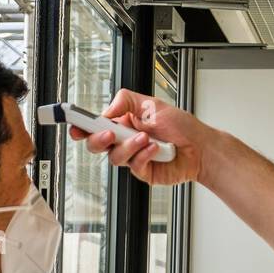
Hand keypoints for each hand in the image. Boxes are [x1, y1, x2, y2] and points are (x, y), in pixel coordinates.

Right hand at [69, 88, 210, 186]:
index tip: (72, 122)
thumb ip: (126, 101)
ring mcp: (133, 157)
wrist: (200, 147)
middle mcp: (125, 140)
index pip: (95, 124)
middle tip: (109, 132)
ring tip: (145, 138)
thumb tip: (108, 109)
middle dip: (98, 139)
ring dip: (128, 146)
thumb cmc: (181, 126)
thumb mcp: (152, 104)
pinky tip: (155, 148)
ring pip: (114, 157)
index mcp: (123, 122)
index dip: (81, 125)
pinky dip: (143, 155)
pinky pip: (134, 166)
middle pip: (97, 144)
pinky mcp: (142, 171)